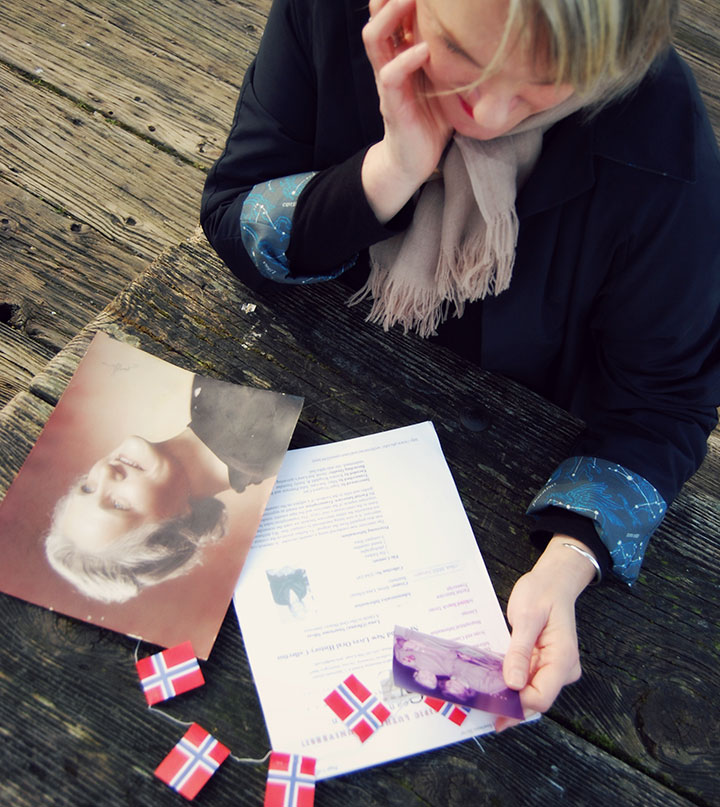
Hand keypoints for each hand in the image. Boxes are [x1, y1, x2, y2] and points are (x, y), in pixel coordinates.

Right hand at [361, 0, 452, 221]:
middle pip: (377, 16)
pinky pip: (390, 76)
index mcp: (401, 52)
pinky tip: (425, 50)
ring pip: (375, 38)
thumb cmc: (434, 120)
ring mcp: (387, 82)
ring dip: (391, 16)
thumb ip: (453, 56)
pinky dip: (406, 60)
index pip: (392, 12)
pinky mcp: (391, 104)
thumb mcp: (446, 80)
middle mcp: (389, 61)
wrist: (414, 161)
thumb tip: (490, 33)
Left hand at [495, 536, 597, 731]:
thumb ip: (520, 651)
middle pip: (535, 699)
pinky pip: (528, 679)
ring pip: (531, 692)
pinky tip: (494, 683)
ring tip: (482, 696)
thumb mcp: (527, 617)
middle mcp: (563, 669)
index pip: (540, 697)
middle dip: (510, 704)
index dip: (516, 703)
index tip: (489, 700)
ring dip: (509, 695)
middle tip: (479, 704)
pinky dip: (512, 683)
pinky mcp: (545, 663)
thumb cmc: (541, 593)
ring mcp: (555, 667)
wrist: (553, 581)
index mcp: (562, 659)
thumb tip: (513, 684)